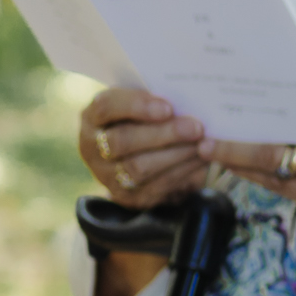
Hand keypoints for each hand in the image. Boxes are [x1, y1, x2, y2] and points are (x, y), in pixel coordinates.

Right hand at [79, 89, 207, 207]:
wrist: (143, 155)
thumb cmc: (147, 118)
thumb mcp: (145, 103)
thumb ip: (158, 100)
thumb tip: (191, 99)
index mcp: (93, 117)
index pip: (106, 107)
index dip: (136, 106)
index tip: (168, 107)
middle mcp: (92, 147)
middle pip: (121, 141)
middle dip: (163, 134)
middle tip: (196, 128)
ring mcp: (106, 175)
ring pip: (137, 168)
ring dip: (176, 155)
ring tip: (203, 144)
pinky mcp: (127, 196)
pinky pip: (155, 187)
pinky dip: (182, 173)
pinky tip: (202, 161)